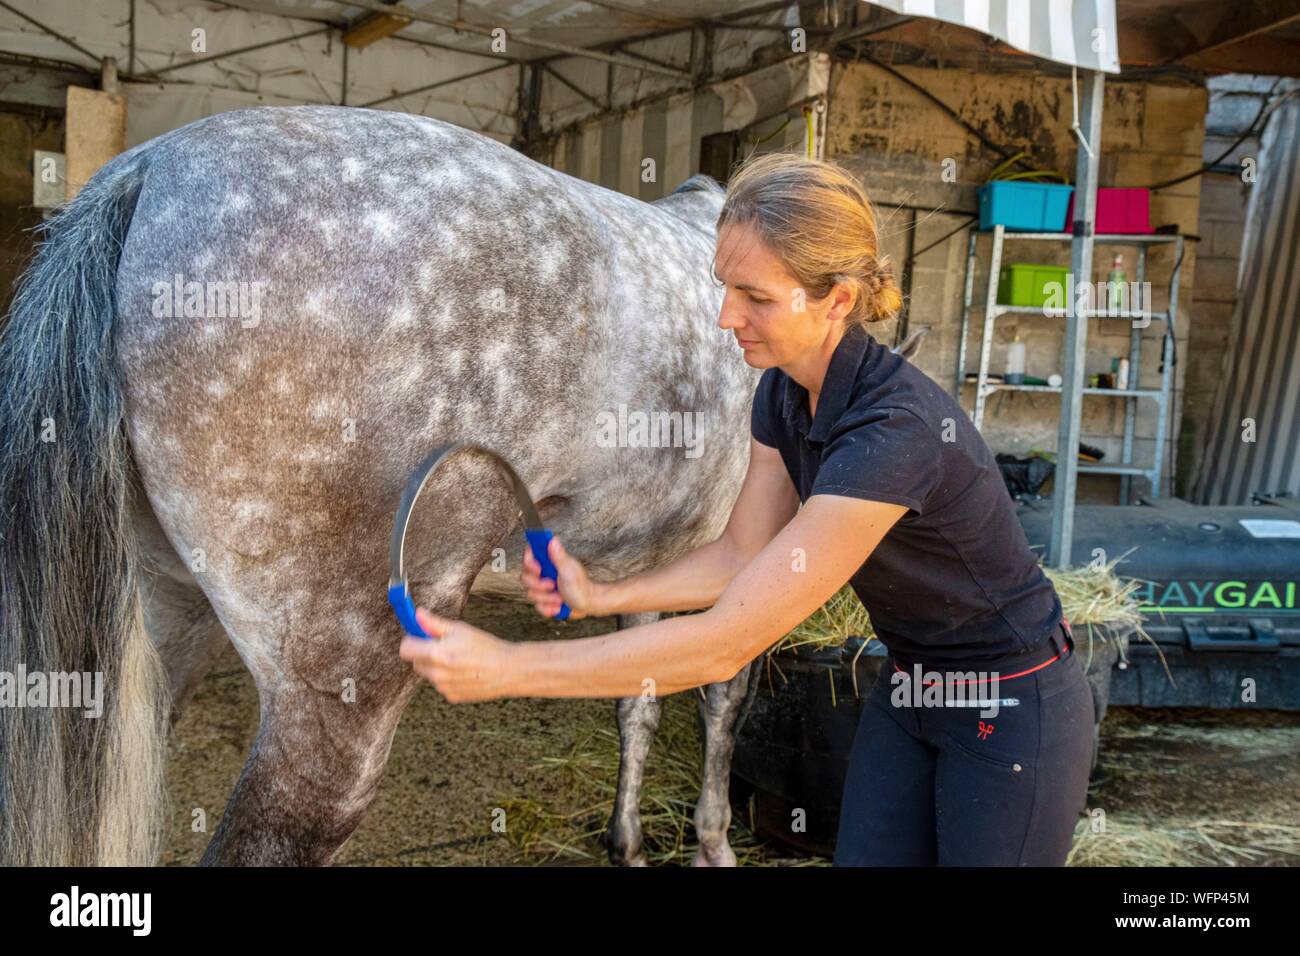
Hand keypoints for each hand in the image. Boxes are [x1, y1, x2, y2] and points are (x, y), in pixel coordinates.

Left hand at [399, 607, 514, 702]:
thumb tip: (418, 615)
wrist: (508, 670)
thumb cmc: (486, 647)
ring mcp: (444, 687)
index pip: (405, 649)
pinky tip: (464, 671)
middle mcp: (437, 674)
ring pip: (429, 673)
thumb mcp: (460, 629)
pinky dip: (448, 677)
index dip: (412, 640)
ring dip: (436, 666)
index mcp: (437, 654)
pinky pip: (441, 684)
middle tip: (444, 645)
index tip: (419, 636)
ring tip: (459, 659)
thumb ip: (434, 624)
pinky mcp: (452, 696)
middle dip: (424, 653)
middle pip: (415, 662)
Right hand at [521, 535, 597, 620]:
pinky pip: (537, 606)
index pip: (529, 555)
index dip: (529, 562)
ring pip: (531, 593)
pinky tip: (558, 606)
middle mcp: (543, 573)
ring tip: (560, 597)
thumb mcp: (569, 570)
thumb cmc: (581, 586)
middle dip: (539, 585)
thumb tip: (552, 540)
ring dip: (547, 598)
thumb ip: (558, 556)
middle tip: (552, 585)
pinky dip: (548, 608)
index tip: (539, 569)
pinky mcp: (543, 600)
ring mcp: (542, 587)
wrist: (586, 604)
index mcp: (549, 562)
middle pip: (525, 577)